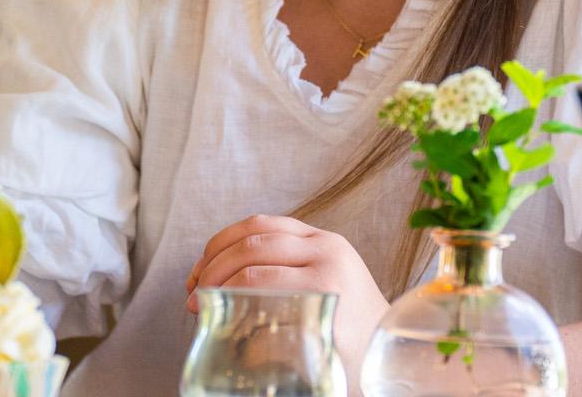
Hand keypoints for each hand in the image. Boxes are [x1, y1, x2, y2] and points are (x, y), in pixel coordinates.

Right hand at [187, 215, 389, 371]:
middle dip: (215, 268)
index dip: (221, 290)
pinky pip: (272, 223)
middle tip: (194, 293)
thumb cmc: (352, 355)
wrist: (387, 338)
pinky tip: (220, 254)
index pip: (260, 276)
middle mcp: (329, 252)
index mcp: (327, 283)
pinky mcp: (321, 235)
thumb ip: (276, 351)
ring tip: (200, 273)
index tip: (200, 307)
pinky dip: (239, 234)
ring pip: (260, 226)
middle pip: (256, 246)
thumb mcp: (314, 358)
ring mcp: (326, 238)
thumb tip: (231, 344)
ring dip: (222, 246)